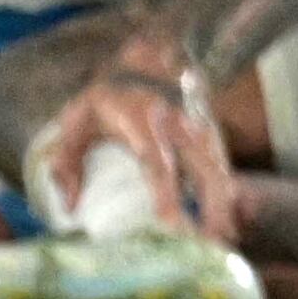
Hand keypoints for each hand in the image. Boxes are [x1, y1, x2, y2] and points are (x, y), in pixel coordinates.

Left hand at [26, 36, 238, 241]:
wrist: (148, 54)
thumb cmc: (108, 97)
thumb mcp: (76, 120)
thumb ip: (66, 161)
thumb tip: (71, 206)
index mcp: (143, 122)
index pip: (159, 165)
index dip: (168, 196)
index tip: (176, 227)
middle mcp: (180, 125)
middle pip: (206, 169)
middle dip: (214, 208)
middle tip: (214, 244)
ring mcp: (200, 126)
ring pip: (221, 168)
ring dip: (226, 205)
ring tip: (226, 241)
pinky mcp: (211, 131)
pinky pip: (223, 166)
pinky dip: (228, 194)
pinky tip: (231, 221)